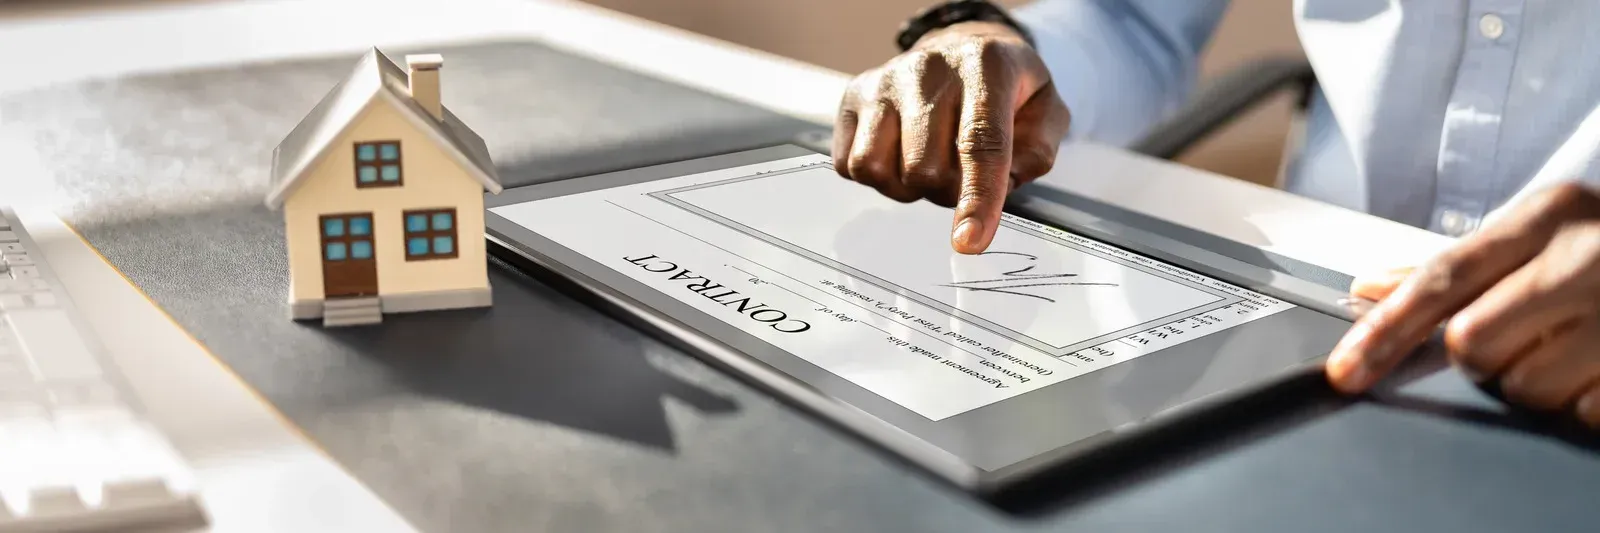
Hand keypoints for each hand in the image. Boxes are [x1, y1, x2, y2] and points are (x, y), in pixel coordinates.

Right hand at [831, 21, 1070, 253]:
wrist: (962, 49)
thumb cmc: (1004, 87)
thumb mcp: (1045, 109)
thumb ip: (1036, 151)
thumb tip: (1004, 185)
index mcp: (985, 65)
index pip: (980, 142)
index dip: (977, 198)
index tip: (970, 241)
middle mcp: (929, 68)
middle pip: (927, 169)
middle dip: (947, 191)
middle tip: (961, 171)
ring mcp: (884, 81)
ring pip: (881, 171)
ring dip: (909, 187)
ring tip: (928, 162)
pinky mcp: (853, 98)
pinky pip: (851, 165)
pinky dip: (878, 176)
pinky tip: (899, 154)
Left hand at [1325, 183, 1599, 427]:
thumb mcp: (1539, 235)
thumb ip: (1453, 266)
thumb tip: (1366, 287)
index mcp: (1548, 215)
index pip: (1442, 279)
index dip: (1385, 331)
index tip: (1346, 370)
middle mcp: (1588, 255)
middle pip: (1473, 343)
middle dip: (1483, 354)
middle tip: (1521, 333)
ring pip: (1524, 386)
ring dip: (1535, 381)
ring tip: (1573, 346)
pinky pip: (1582, 410)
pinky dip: (1583, 400)